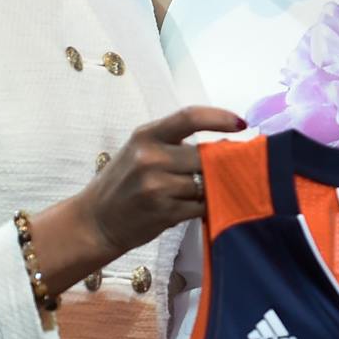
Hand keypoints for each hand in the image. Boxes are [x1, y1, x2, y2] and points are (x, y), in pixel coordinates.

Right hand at [80, 105, 244, 256]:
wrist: (96, 221)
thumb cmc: (123, 183)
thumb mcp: (140, 152)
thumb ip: (174, 145)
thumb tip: (224, 146)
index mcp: (146, 135)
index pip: (190, 117)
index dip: (220, 118)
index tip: (242, 123)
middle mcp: (150, 157)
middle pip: (205, 156)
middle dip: (218, 164)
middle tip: (223, 170)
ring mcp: (157, 186)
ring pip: (206, 183)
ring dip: (211, 189)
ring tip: (200, 192)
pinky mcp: (165, 213)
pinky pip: (201, 207)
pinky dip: (204, 208)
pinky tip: (194, 208)